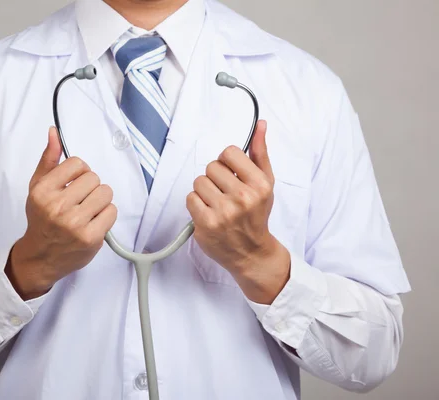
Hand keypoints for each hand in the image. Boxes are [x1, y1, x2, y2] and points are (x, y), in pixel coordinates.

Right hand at [6, 127, 117, 299]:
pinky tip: (94, 221)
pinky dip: (106, 215)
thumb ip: (48, 159)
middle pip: (94, 178)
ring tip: (88, 210)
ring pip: (105, 193)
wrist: (41, 256)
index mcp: (42, 191)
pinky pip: (112, 211)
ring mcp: (74, 224)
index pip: (77, 164)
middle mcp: (57, 207)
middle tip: (81, 200)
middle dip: (90, 187)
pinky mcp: (90, 238)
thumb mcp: (38, 187)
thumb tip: (54, 132)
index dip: (79, 172)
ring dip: (100, 200)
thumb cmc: (42, 219)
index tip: (73, 184)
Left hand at [186, 121, 289, 303]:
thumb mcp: (265, 183)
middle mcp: (243, 197)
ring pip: (199, 182)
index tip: (231, 174)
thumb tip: (261, 125)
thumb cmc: (256, 215)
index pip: (229, 152)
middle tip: (224, 192)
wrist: (251, 252)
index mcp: (259, 184)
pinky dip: (196, 204)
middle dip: (215, 178)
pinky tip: (208, 212)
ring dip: (204, 191)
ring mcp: (223, 212)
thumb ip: (260, 153)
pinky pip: (190, 198)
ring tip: (216, 203)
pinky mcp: (206, 224)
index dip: (227, 163)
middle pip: (212, 167)